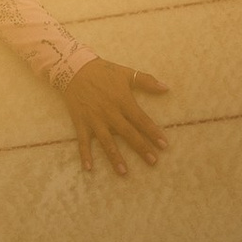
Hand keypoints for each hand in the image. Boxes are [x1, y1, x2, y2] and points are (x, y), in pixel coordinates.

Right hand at [61, 58, 171, 176]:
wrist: (74, 68)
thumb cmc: (103, 71)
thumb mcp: (126, 73)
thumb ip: (147, 81)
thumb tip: (166, 88)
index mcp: (123, 101)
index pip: (141, 120)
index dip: (153, 132)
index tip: (164, 145)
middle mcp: (110, 113)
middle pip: (128, 134)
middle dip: (141, 148)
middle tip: (153, 161)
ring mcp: (95, 120)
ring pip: (107, 142)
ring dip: (115, 157)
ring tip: (124, 172)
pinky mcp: (81, 123)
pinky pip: (83, 142)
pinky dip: (84, 155)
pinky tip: (88, 168)